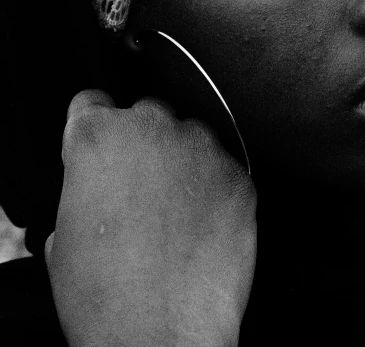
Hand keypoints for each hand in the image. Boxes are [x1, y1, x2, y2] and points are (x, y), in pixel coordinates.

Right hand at [45, 90, 256, 346]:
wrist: (158, 334)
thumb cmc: (102, 293)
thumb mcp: (64, 233)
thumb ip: (83, 189)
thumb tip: (98, 191)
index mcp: (98, 135)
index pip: (93, 103)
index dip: (96, 126)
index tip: (105, 147)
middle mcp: (152, 127)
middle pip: (147, 115)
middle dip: (144, 144)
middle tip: (142, 191)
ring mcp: (201, 148)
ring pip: (191, 139)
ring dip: (184, 164)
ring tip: (177, 215)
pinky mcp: (239, 174)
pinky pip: (224, 169)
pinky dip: (217, 190)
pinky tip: (204, 228)